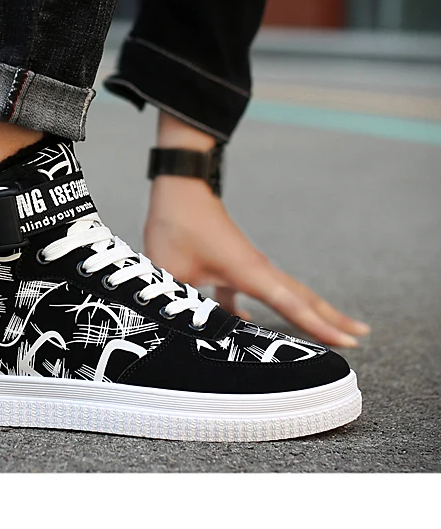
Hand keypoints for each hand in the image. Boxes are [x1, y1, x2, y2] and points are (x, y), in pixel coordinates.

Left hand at [145, 112, 368, 347]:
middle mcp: (255, 268)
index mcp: (249, 272)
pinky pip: (251, 290)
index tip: (349, 344)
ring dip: (305, 311)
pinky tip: (245, 323)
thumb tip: (168, 335)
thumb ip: (173, 306)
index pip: (292, 306)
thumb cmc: (176, 223)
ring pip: (282, 292)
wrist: (180, 183)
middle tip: (361, 337)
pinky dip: (253, 310)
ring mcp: (245, 264)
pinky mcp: (229, 260)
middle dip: (331, 319)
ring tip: (327, 330)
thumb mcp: (170, 271)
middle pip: (302, 298)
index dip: (320, 328)